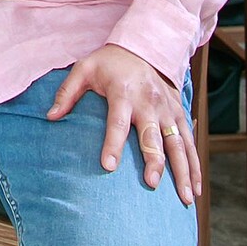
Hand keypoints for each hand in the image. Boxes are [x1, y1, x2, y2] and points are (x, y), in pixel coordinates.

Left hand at [47, 43, 201, 204]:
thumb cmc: (109, 63)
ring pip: (178, 143)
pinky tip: (196, 189)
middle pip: (153, 135)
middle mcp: (149, 102)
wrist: (143, 47)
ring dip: (183, 170)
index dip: (113, 144)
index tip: (108, 166)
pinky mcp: (178, 115)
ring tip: (185, 198)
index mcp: (123, 92)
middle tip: (151, 183)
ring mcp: (167, 109)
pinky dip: (195, 166)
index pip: (117, 121)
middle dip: (153, 160)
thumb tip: (50, 116)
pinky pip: (190, 142)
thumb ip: (67, 92)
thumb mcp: (84, 69)